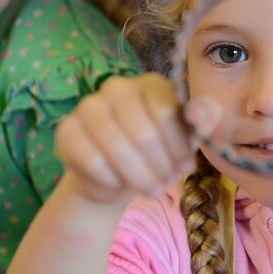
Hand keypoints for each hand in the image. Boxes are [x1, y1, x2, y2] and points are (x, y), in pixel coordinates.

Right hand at [55, 73, 220, 203]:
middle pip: (144, 132)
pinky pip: (92, 160)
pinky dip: (113, 180)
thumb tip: (198, 114)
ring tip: (152, 189)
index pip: (166, 113)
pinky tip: (122, 184)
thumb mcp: (190, 137)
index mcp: (152, 84)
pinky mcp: (67, 131)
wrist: (120, 174)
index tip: (185, 167)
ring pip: (118, 148)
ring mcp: (88, 106)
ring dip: (141, 177)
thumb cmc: (161, 150)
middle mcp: (117, 87)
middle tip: (167, 182)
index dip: (178, 147)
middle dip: (161, 166)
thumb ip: (205, 119)